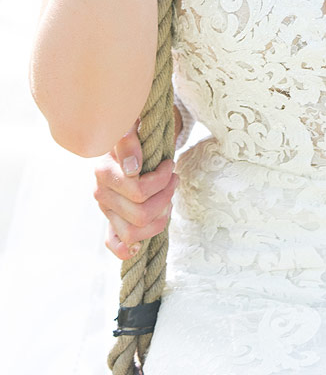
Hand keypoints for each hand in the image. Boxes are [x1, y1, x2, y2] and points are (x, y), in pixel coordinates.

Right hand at [94, 121, 178, 260]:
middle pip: (141, 214)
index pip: (139, 191)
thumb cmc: (133, 128)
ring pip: (134, 233)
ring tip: (169, 198)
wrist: (130, 135)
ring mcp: (107, 209)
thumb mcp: (130, 125)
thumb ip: (128, 141)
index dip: (162, 180)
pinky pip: (115, 244)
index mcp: (104, 172)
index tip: (170, 165)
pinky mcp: (112, 218)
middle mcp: (102, 194)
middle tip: (175, 179)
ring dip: (159, 217)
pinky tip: (141, 244)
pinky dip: (128, 249)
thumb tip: (133, 168)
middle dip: (165, 197)